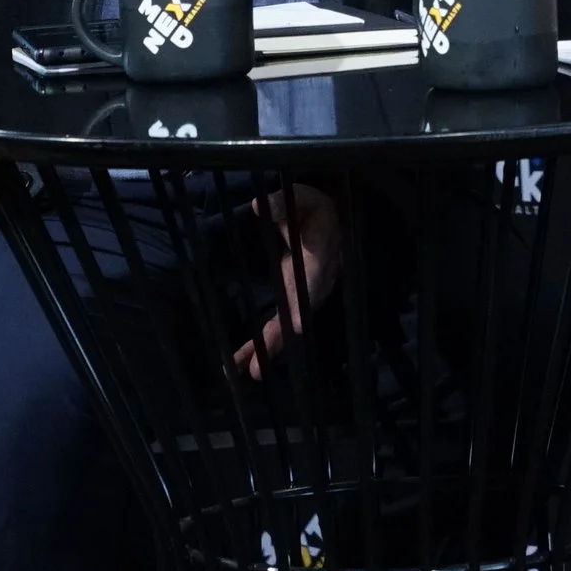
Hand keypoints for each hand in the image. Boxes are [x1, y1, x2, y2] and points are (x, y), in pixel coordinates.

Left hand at [233, 183, 342, 379]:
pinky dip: (260, 344)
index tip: (295, 325)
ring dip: (267, 348)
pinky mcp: (291, 300)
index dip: (303, 303)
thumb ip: (282, 204)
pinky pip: (278, 324)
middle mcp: (315, 282)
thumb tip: (258, 206)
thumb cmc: (314, 208)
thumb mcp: (302, 199)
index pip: (312, 281)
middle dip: (280, 339)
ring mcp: (303, 294)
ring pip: (286, 325)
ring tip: (249, 372)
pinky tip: (240, 362)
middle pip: (298, 314)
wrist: (331, 220)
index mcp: (320, 256)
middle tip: (261, 365)